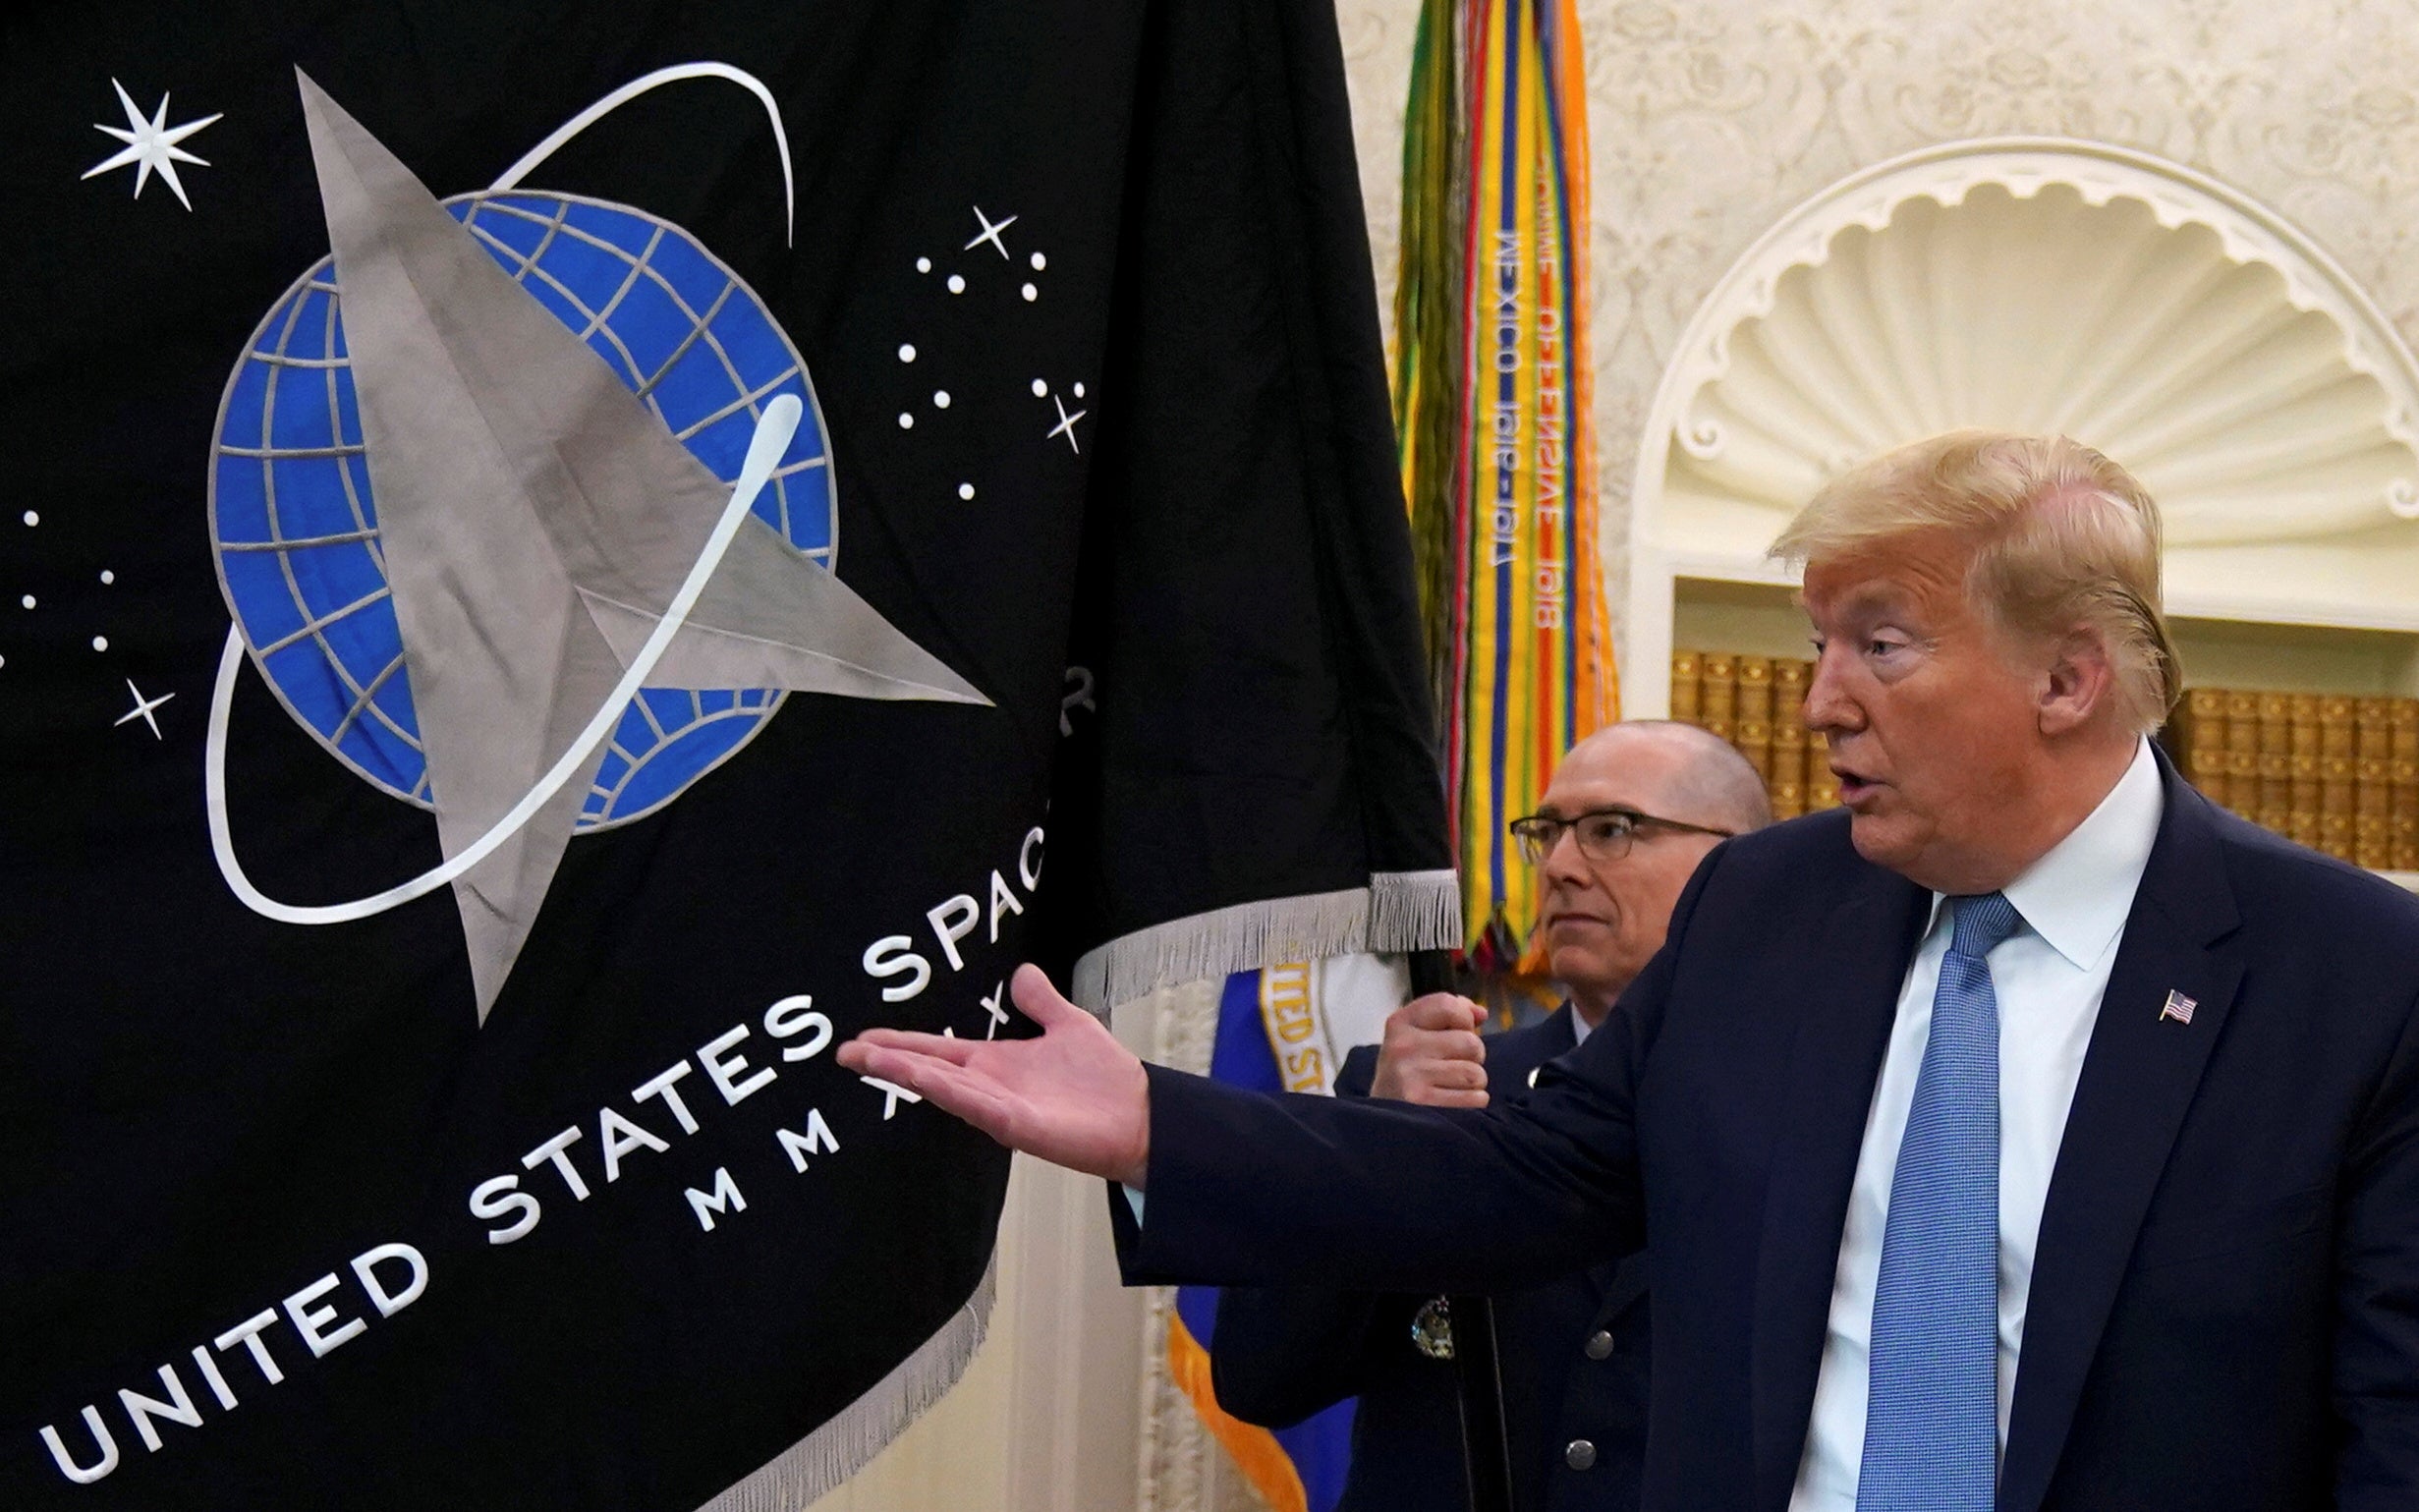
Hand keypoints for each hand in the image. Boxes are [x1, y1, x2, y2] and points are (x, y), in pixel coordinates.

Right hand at [837, 963, 1152, 1186]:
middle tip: (843, 1053)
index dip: (901, 1045)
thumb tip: (1022, 971)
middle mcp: (990, 1086)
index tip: (863, 1039)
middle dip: (886, 1062)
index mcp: (997, 1064)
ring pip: (941, 1086)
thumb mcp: (1068, 1024)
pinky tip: (918, 1077)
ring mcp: (999, 1107)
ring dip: (903, 1074)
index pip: (938, 1051)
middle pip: (927, 1070)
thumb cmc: (1107, 1080)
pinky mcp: (1016, 1125)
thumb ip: (1041, 1002)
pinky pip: (972, 1104)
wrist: (1142, 1116)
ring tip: (864, 1060)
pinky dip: (944, 1089)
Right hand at [1367, 993, 1488, 1107]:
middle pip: (1470, 1042)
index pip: (1448, 1004)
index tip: (1460, 1031)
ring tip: (1452, 1087)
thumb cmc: (1409, 1073)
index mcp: (1400, 1023)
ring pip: (1475, 1073)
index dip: (1465, 1019)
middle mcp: (1402, 1046)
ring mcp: (1410, 1076)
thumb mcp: (1416, 1037)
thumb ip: (1449, 1016)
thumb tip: (1481, 1013)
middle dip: (1474, 1057)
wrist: (1381, 1122)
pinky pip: (1474, 1098)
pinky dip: (1473, 1102)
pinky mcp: (1423, 1104)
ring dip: (1474, 1083)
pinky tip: (1453, 1103)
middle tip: (1454, 1067)